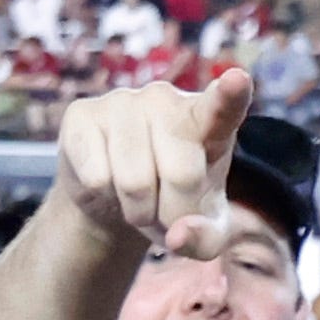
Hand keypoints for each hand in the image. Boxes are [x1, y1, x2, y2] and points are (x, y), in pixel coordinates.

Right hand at [54, 66, 252, 254]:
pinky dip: (104, 197)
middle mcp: (167, 100)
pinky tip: (105, 182)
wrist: (116, 195)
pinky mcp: (82, 114)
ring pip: (134, 182)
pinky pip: (97, 178)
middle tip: (165, 209)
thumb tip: (177, 236)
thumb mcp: (202, 230)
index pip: (223, 107)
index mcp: (208, 121)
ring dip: (137, 210)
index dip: (230, 94)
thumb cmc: (173, 203)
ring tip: (137, 198)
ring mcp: (122, 101)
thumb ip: (206, 239)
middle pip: (181, 175)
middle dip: (173, 212)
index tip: (237, 80)